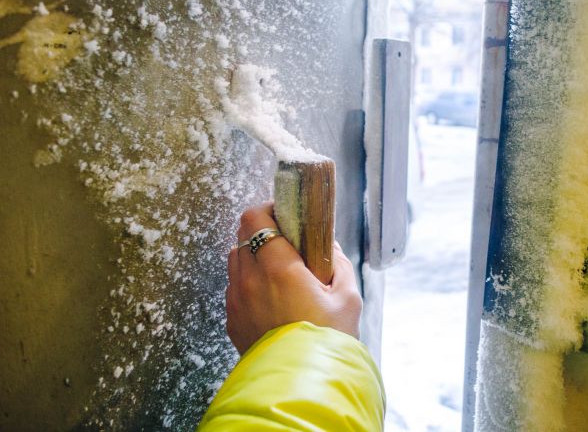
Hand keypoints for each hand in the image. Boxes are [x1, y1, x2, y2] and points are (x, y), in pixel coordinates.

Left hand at [225, 203, 362, 354]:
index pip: (255, 217)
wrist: (301, 385)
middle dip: (263, 232)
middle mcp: (250, 280)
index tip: (287, 216)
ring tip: (279, 270)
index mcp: (278, 267)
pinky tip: (271, 296)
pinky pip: (234, 288)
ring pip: (235, 260)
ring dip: (253, 256)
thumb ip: (338, 263)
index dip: (270, 210)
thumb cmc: (326, 341)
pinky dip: (248, 283)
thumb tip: (330, 245)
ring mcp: (237, 300)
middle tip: (288, 242)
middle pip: (242, 234)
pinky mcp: (232, 319)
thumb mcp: (348, 297)